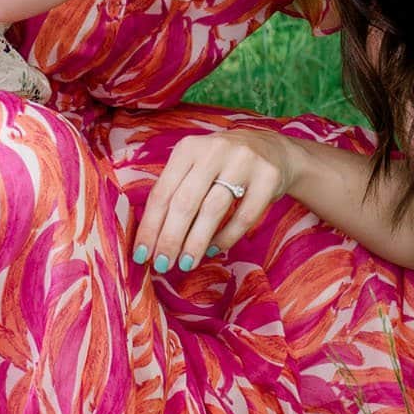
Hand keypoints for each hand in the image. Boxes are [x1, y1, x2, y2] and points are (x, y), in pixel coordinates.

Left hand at [131, 128, 301, 273]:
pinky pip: (244, 216)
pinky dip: (226, 237)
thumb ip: (175, 191)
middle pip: (185, 202)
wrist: (271, 149)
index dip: (150, 226)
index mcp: (188, 148)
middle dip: (170, 239)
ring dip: (195, 242)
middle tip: (163, 265)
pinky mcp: (268, 177)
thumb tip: (152, 239)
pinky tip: (213, 250)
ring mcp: (243, 162)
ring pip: (213, 210)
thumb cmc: (222, 165)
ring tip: (185, 263)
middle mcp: (214, 150)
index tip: (142, 255)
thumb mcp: (195, 166)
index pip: (163, 192)